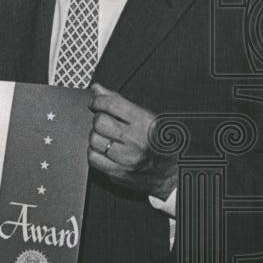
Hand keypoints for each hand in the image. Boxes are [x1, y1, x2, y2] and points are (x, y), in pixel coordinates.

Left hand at [88, 83, 176, 198]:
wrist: (169, 173)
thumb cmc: (157, 142)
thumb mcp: (145, 117)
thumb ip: (118, 101)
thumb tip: (96, 89)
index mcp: (145, 122)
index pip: (112, 104)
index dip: (97, 101)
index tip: (95, 103)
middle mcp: (136, 140)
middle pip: (99, 122)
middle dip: (99, 120)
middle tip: (107, 124)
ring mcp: (127, 158)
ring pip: (94, 140)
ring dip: (97, 137)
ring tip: (108, 138)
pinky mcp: (118, 172)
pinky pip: (93, 157)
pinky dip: (95, 153)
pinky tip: (106, 151)